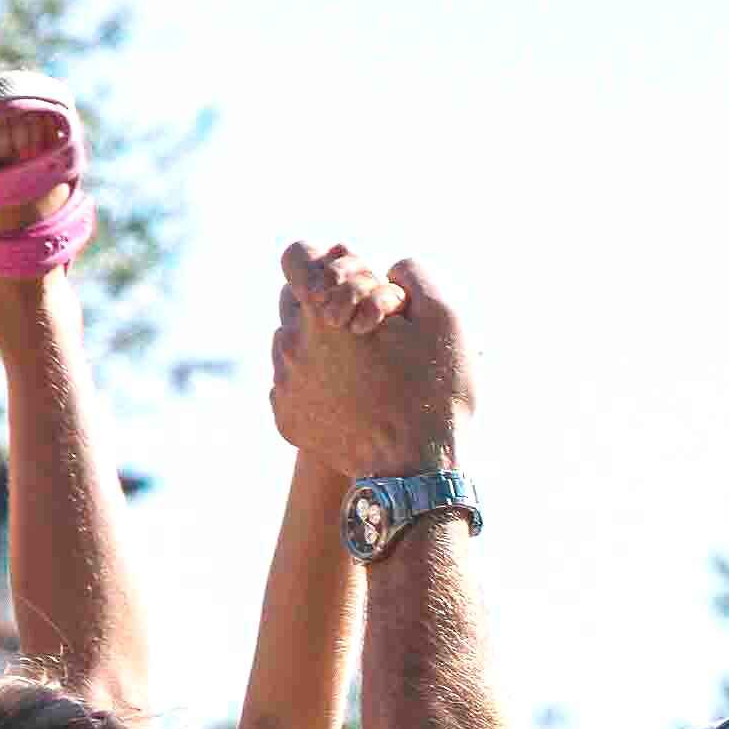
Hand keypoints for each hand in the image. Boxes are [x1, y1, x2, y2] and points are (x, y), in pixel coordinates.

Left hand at [271, 241, 474, 482]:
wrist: (417, 472)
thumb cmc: (435, 392)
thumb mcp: (444, 317)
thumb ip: (412, 273)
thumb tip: (387, 270)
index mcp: (322, 313)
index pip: (297, 256)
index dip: (330, 261)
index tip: (359, 285)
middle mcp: (291, 344)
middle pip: (294, 298)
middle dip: (327, 303)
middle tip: (367, 327)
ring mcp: (284, 384)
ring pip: (291, 341)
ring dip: (321, 344)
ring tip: (364, 368)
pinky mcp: (286, 417)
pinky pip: (292, 383)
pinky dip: (318, 383)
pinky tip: (353, 397)